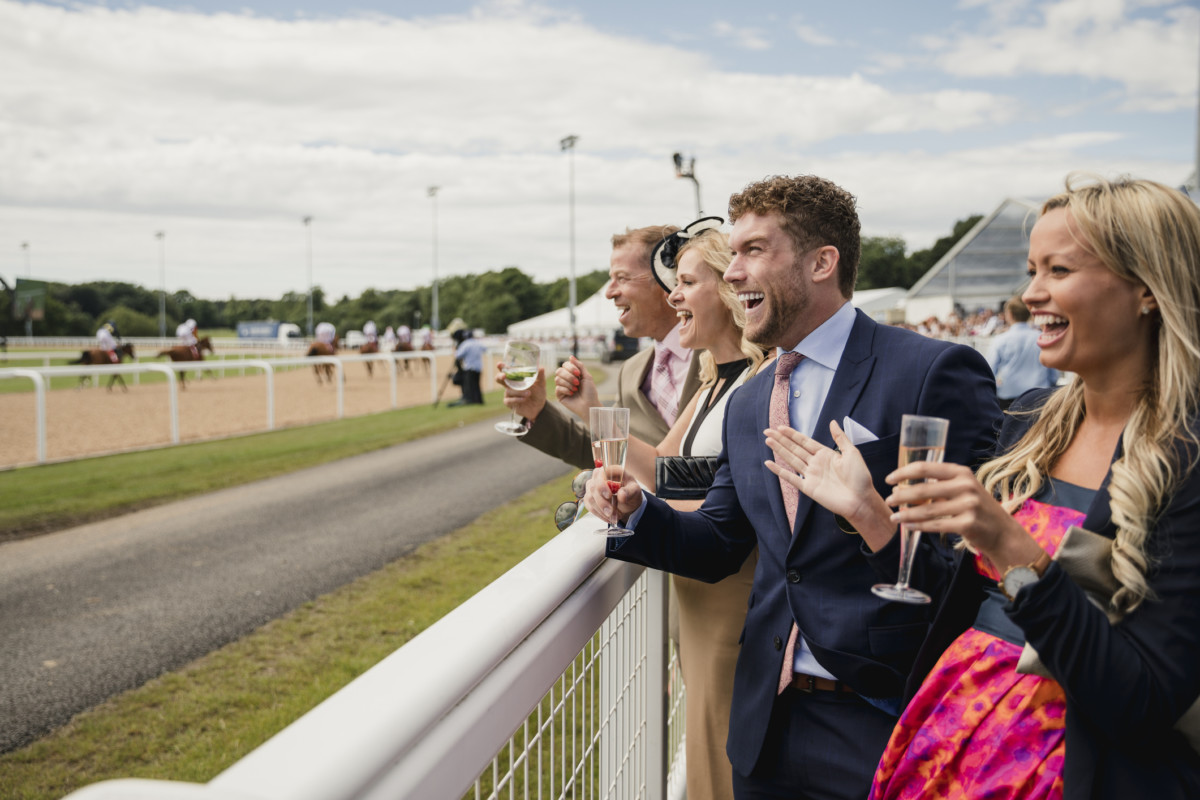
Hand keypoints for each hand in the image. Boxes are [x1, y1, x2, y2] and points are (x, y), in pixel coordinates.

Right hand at [496, 361, 545, 421]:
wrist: (539, 407)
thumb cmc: (538, 393)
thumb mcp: (541, 384)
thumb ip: (540, 376)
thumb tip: (541, 367)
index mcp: (516, 378)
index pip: (506, 370)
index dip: (501, 367)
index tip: (500, 364)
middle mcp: (510, 385)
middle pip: (498, 379)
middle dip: (500, 376)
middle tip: (504, 376)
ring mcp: (508, 394)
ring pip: (508, 391)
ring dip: (518, 392)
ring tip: (529, 393)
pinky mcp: (509, 403)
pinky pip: (509, 400)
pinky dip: (517, 399)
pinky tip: (524, 399)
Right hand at [554, 356, 599, 418]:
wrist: (590, 405)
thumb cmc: (590, 392)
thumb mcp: (587, 376)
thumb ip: (579, 365)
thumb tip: (570, 356)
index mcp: (572, 374)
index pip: (565, 365)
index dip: (570, 367)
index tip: (578, 374)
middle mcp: (566, 379)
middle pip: (559, 371)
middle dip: (569, 376)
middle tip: (577, 382)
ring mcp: (562, 387)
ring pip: (557, 379)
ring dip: (568, 383)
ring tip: (576, 389)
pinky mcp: (559, 395)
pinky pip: (558, 388)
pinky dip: (566, 390)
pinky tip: (572, 394)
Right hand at [583, 463, 642, 523]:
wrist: (628, 502)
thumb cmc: (631, 492)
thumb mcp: (635, 491)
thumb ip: (630, 491)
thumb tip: (621, 495)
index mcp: (610, 470)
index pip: (600, 474)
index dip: (602, 485)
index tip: (609, 495)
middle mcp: (598, 476)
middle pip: (594, 488)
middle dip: (602, 503)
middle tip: (612, 513)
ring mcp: (592, 486)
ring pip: (590, 498)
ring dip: (601, 510)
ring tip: (614, 517)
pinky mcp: (589, 497)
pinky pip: (589, 506)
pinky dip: (599, 514)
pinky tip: (608, 518)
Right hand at [764, 420, 894, 549]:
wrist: (861, 499)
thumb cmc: (860, 477)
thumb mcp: (852, 453)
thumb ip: (840, 437)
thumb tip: (832, 422)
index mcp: (825, 454)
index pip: (804, 442)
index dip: (792, 434)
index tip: (781, 427)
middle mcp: (816, 463)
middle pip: (794, 449)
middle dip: (781, 439)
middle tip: (767, 431)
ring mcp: (811, 475)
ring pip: (791, 460)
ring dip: (779, 450)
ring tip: (767, 441)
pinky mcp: (808, 488)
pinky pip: (790, 478)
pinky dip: (779, 471)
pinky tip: (769, 463)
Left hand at [885, 461, 1034, 565]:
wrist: (1002, 531)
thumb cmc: (976, 508)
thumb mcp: (962, 489)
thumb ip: (938, 485)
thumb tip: (902, 488)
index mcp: (961, 472)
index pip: (925, 468)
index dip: (903, 473)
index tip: (889, 480)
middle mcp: (965, 485)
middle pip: (923, 490)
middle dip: (901, 496)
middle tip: (888, 501)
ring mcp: (968, 505)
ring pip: (927, 510)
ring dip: (907, 514)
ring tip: (894, 517)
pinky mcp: (967, 524)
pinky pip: (935, 525)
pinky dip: (919, 526)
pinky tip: (908, 526)